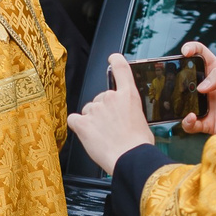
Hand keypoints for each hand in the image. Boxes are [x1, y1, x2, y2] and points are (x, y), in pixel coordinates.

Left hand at [69, 56, 158, 174]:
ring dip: (92, 120)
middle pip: (100, 98)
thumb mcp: (141, 120)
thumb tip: (123, 116)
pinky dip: (78, 126)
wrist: (130, 158)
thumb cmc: (139, 145)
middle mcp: (110, 97)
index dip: (115, 61)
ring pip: (88, 110)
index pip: (121, 69)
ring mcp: (95, 109)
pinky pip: (74, 120)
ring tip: (103, 135)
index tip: (113, 58)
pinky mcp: (82, 123)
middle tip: (111, 128)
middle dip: (103, 111)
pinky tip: (87, 135)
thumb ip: (129, 110)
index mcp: (128, 95)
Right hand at [178, 42, 215, 136]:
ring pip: (183, 100)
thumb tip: (201, 87)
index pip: (200, 54)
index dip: (191, 49)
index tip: (186, 52)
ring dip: (177, 100)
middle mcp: (208, 87)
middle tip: (178, 79)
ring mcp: (205, 105)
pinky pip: (190, 124)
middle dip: (177, 76)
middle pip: (186, 77)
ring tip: (182, 100)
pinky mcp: (206, 123)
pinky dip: (186, 121)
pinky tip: (192, 117)